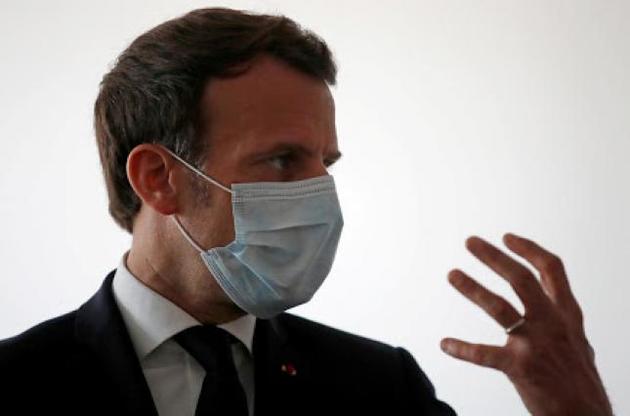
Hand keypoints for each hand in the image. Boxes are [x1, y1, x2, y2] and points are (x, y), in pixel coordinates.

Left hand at [440, 233, 612, 415]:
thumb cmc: (580, 382)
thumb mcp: (579, 342)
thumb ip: (564, 322)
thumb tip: (558, 308)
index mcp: (567, 315)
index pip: (551, 269)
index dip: (529, 249)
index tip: (507, 237)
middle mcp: (552, 323)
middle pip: (521, 278)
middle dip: (494, 257)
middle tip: (471, 242)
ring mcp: (535, 344)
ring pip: (499, 307)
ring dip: (472, 288)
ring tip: (452, 274)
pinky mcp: (519, 367)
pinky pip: (483, 354)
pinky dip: (461, 348)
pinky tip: (445, 344)